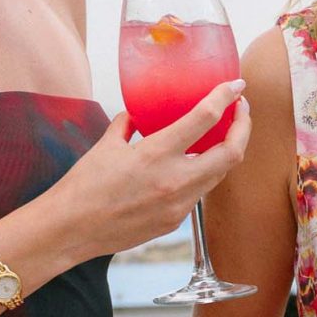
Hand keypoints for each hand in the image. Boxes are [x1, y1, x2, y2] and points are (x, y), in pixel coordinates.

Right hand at [50, 82, 251, 258]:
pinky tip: (193, 165)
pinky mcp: (175, 221)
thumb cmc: (84, 186)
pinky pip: (199, 193)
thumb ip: (127, 125)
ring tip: (222, 135)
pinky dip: (202, 174)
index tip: (235, 86)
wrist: (71, 230)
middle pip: (232, 152)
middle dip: (244, 127)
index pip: (206, 118)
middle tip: (240, 111)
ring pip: (219, 174)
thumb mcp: (106, 145)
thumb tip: (137, 115)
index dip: (226, 98)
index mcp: (157, 153)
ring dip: (226, 152)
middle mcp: (175, 179)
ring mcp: (178, 204)